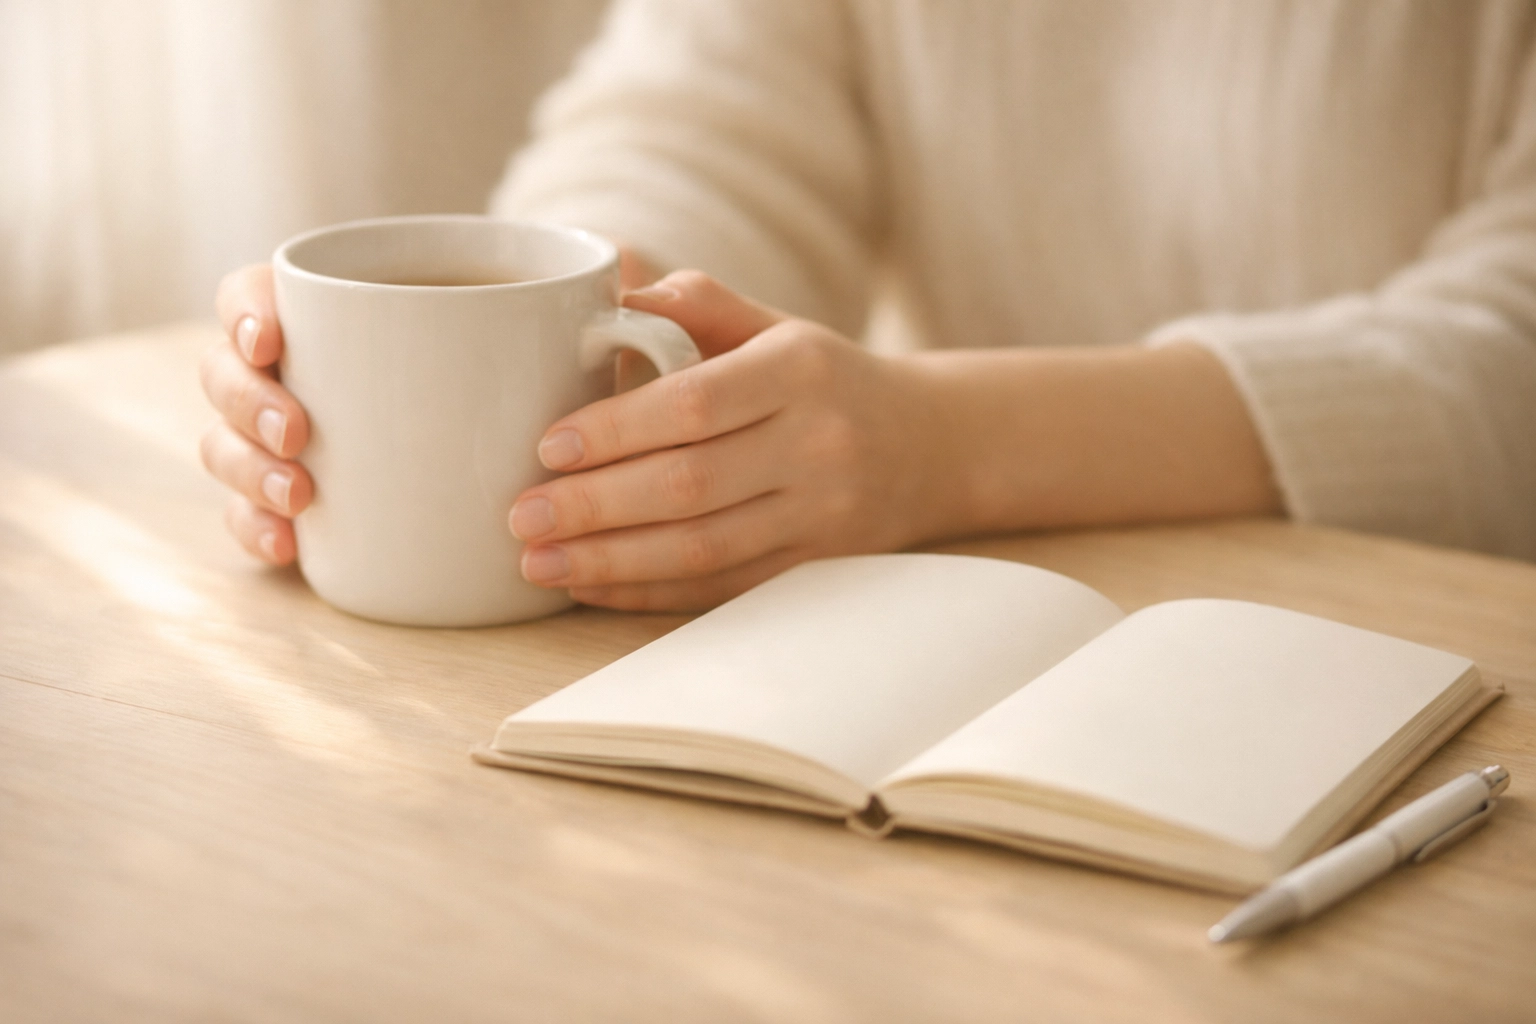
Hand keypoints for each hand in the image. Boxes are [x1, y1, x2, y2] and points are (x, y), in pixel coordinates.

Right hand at [199, 247, 663, 564]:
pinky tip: (289, 547)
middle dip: (247, 403)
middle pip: (229, 374)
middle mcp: (302, 372)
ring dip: (248, 471)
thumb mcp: (561, 326)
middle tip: (299, 433)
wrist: (538, 447)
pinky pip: (256, 518)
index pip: (257, 291)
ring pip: (230, 446)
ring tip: (301, 496)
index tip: (275, 338)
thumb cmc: (535, 361)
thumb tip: (626, 300)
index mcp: (340, 311)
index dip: (246, 309)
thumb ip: (585, 303)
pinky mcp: (308, 504)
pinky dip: (259, 532)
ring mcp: (294, 441)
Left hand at [509, 272, 952, 611]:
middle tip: (520, 515)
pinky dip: (650, 592)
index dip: (616, 430)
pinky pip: (721, 589)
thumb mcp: (773, 326)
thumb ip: (693, 300)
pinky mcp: (816, 568)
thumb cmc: (824, 378)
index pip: (694, 403)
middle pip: (690, 485)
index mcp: (798, 369)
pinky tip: (592, 586)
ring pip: (702, 549)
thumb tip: (607, 275)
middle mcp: (817, 443)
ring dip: (610, 561)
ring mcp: (822, 514)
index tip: (547, 447)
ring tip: (537, 562)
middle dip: (594, 506)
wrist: (929, 446)